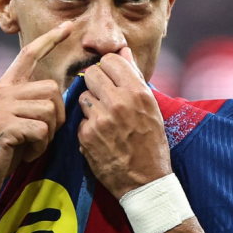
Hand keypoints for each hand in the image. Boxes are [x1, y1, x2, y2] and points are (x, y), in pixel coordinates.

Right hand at [0, 21, 71, 202]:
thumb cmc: (1, 148)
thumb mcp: (14, 117)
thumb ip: (30, 102)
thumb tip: (59, 94)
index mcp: (5, 85)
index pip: (28, 54)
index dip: (49, 40)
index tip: (67, 27)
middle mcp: (2, 91)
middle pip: (52, 89)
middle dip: (58, 116)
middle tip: (43, 135)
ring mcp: (2, 108)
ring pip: (50, 110)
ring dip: (49, 134)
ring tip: (31, 144)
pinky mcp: (4, 127)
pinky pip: (41, 131)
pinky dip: (40, 147)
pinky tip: (26, 153)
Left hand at [78, 47, 171, 198]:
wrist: (145, 181)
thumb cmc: (152, 142)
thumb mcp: (151, 107)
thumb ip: (134, 77)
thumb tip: (123, 51)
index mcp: (137, 93)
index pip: (110, 61)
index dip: (109, 69)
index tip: (112, 79)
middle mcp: (118, 103)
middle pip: (92, 74)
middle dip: (97, 83)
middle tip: (105, 97)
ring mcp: (100, 119)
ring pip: (83, 95)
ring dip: (91, 104)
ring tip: (105, 118)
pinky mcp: (86, 136)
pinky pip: (81, 119)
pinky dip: (88, 125)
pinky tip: (100, 136)